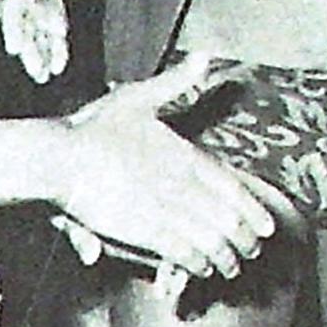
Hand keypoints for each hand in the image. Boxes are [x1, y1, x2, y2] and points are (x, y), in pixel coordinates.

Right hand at [56, 54, 286, 282]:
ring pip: (210, 241)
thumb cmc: (93, 128)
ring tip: (230, 268)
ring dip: (225, 259)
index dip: (253, 211)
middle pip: (228, 220)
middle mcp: (182, 184)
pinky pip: (184, 254)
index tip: (266, 228)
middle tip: (252, 253)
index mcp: (185, 155)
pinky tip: (200, 269)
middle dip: (244, 241)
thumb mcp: (139, 97)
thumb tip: (204, 56)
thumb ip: (176, 83)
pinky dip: (197, 265)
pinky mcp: (145, 232)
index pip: (233, 188)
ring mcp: (166, 210)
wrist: (60, 159)